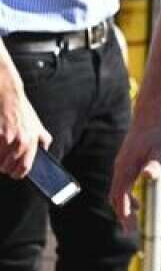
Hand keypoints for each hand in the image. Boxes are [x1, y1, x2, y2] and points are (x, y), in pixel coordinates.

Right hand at [0, 63, 51, 178]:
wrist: (9, 96)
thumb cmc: (22, 111)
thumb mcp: (37, 125)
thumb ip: (42, 138)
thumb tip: (45, 150)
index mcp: (32, 142)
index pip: (25, 168)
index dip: (17, 173)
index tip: (13, 173)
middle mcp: (21, 142)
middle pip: (7, 167)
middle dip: (3, 167)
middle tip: (2, 161)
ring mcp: (7, 139)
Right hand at [109, 122, 160, 228]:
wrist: (150, 119)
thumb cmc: (157, 135)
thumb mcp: (160, 150)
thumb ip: (154, 164)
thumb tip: (148, 175)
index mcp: (125, 167)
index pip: (120, 195)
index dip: (123, 211)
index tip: (129, 226)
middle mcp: (119, 168)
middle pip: (115, 197)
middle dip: (122, 214)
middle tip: (130, 231)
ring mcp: (121, 167)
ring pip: (117, 192)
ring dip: (123, 207)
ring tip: (132, 223)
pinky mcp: (126, 165)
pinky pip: (122, 186)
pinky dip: (126, 198)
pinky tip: (137, 204)